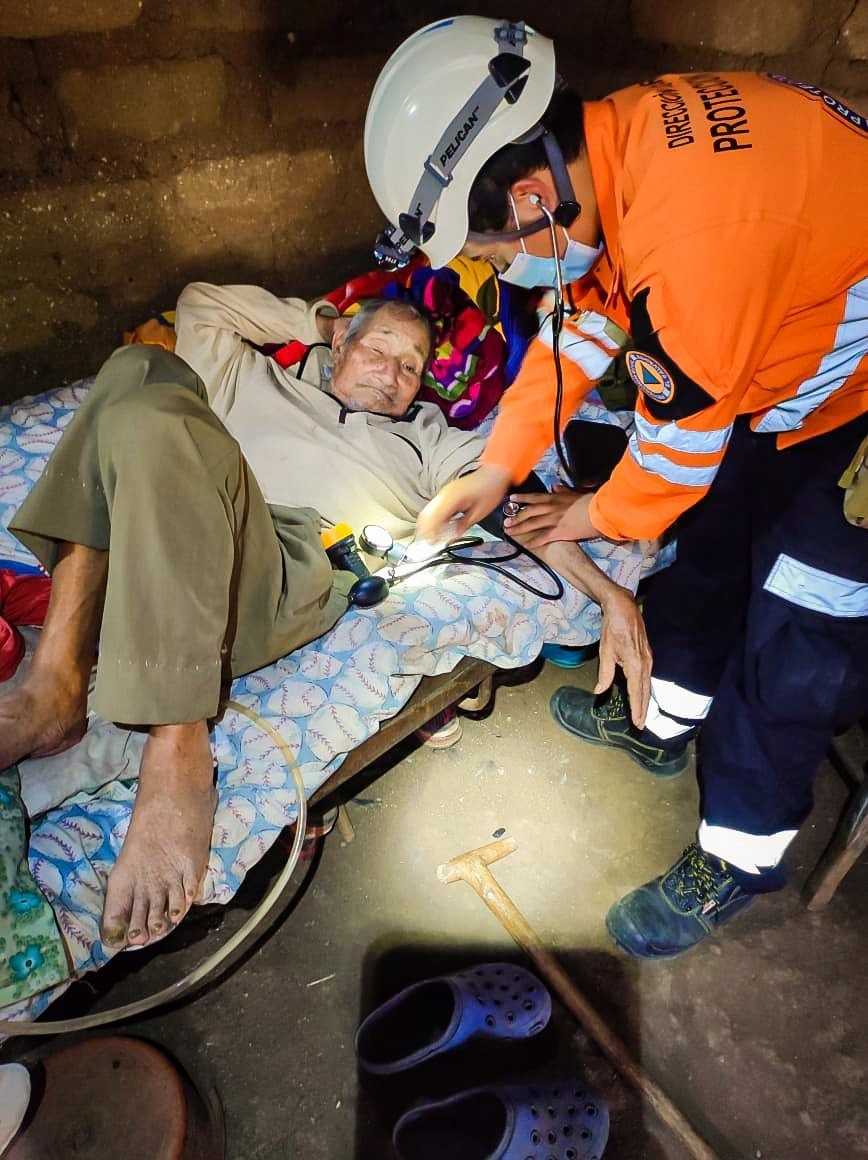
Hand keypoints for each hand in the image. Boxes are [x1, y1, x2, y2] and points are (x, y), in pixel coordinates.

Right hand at [417, 465, 510, 542]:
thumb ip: (464, 525)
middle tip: (431, 542)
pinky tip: (441, 526)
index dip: (431, 533)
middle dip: (426, 530)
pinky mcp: (447, 493)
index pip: (433, 519)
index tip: (433, 543)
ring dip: (429, 524)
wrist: (494, 473)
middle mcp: (444, 495)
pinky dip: (434, 518)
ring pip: (428, 511)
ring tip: (435, 536)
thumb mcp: (480, 513)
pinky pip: (435, 507)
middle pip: (426, 515)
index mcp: (451, 499)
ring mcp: (444, 493)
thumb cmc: (490, 489)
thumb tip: (454, 535)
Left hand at [504, 486, 596, 544]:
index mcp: (555, 498)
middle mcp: (551, 508)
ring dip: (519, 528)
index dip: (522, 498)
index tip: (512, 499)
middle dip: (516, 517)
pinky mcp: (559, 532)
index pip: (534, 498)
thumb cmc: (590, 502)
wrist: (599, 512)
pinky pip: (543, 537)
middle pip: (529, 512)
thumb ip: (564, 490)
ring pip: (532, 524)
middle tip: (506, 521)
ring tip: (509, 532)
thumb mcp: (576, 492)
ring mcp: (553, 520)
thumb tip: (555, 486)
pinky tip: (526, 545)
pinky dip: (533, 542)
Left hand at [596, 587, 651, 727]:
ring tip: (643, 715)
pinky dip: (646, 689)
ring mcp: (649, 659)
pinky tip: (643, 695)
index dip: (637, 708)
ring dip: (646, 701)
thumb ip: (605, 674)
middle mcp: (645, 663)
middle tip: (641, 724)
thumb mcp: (605, 651)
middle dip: (643, 709)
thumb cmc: (613, 628)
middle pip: (645, 691)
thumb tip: (599, 691)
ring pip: (648, 685)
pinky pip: (648, 677)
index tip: (638, 722)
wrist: (624, 608)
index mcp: (635, 664)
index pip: (637, 692)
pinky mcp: (648, 656)